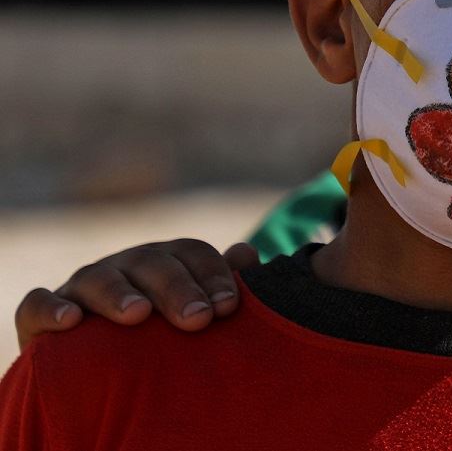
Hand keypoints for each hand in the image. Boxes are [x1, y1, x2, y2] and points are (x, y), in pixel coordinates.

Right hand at [15, 239, 259, 347]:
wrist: (97, 363)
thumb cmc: (162, 335)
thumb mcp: (192, 311)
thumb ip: (220, 285)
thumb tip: (247, 254)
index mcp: (165, 261)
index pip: (191, 253)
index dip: (212, 275)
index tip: (229, 307)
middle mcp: (125, 267)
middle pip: (152, 263)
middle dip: (177, 288)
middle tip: (198, 319)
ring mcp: (83, 287)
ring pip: (98, 279)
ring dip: (119, 294)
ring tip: (138, 314)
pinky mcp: (43, 315)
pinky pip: (38, 304)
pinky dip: (51, 309)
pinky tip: (70, 322)